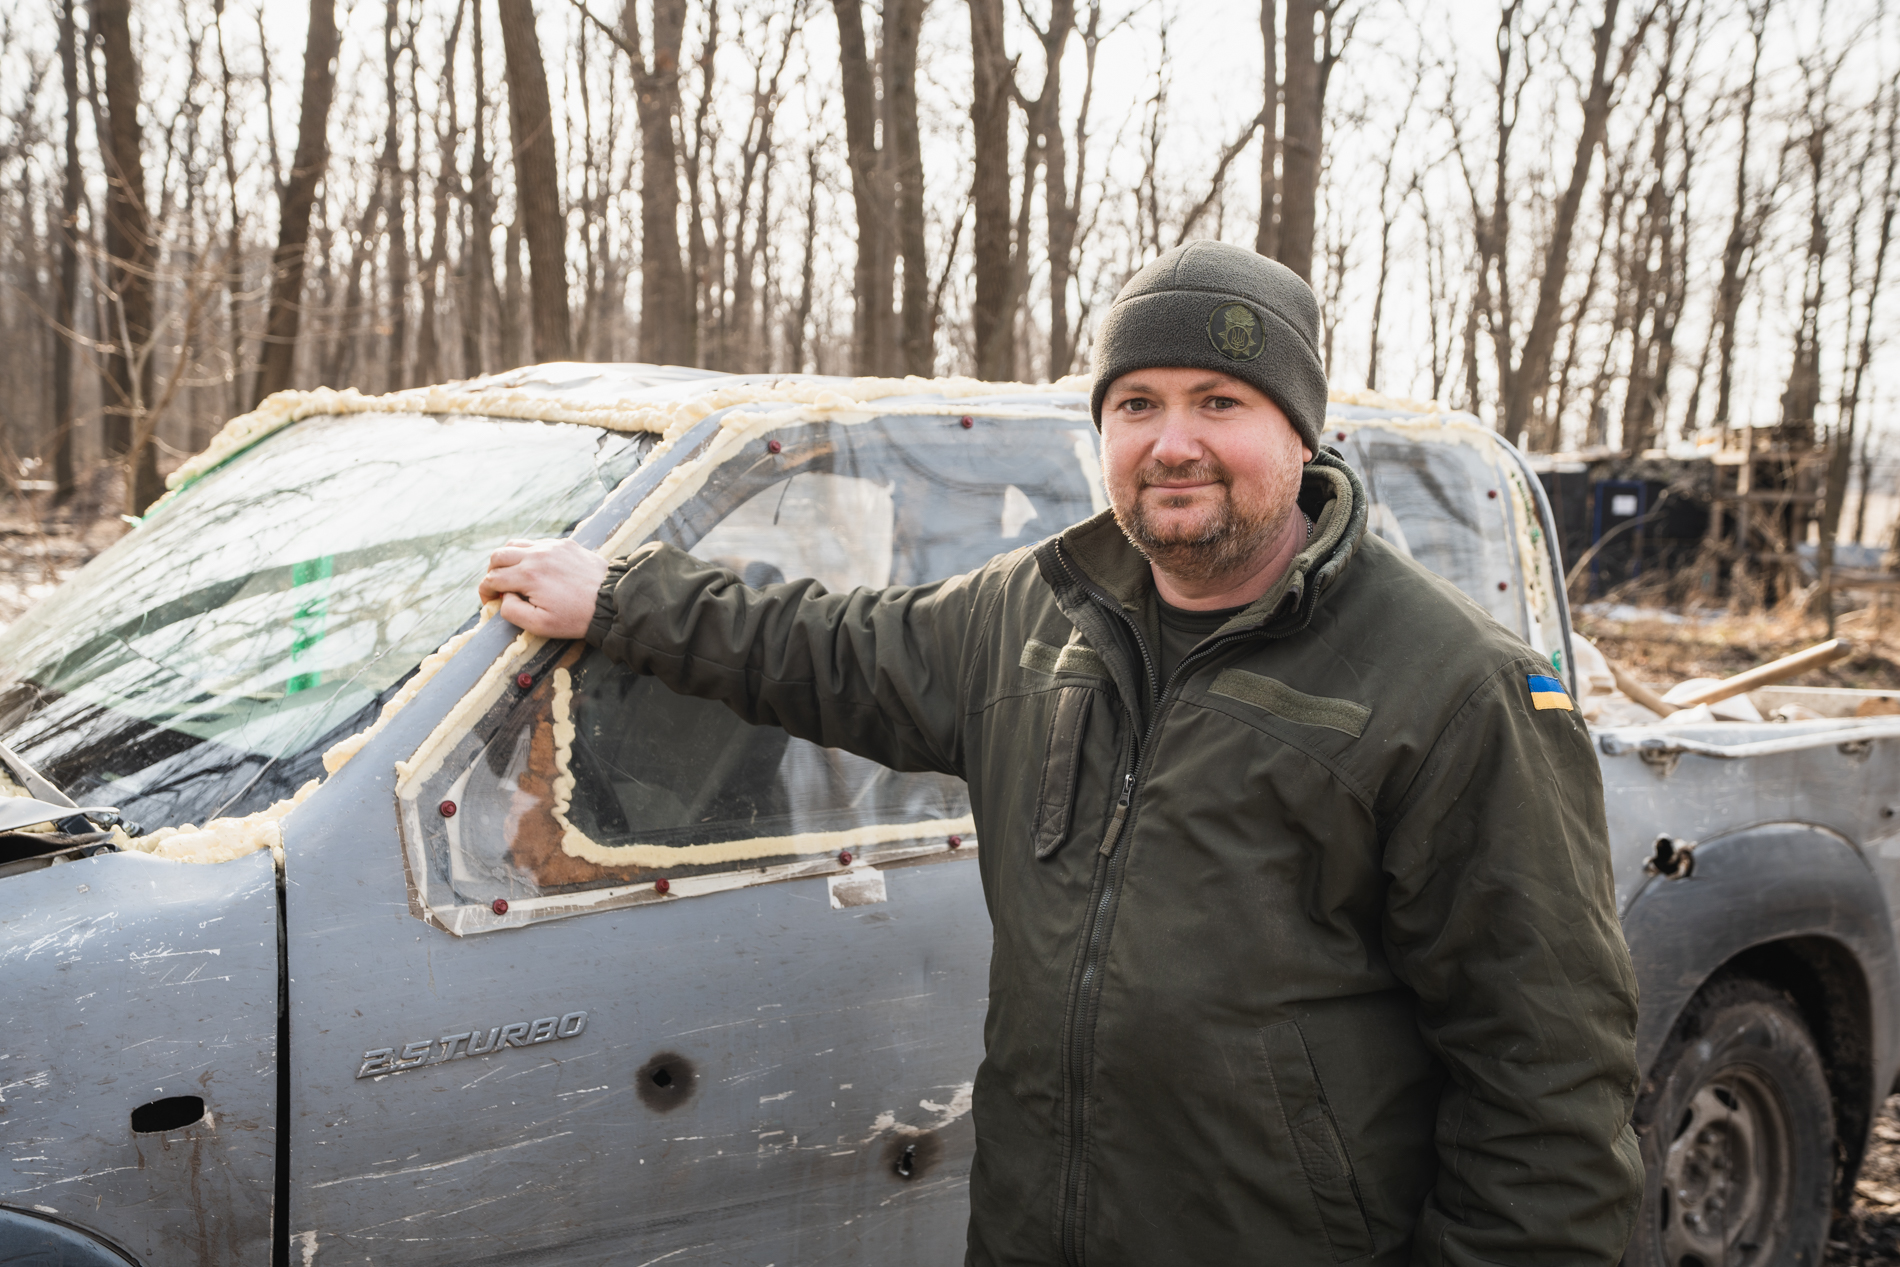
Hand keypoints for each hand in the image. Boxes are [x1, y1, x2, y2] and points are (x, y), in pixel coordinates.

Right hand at [478, 538, 609, 639]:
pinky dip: (528, 553)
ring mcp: (551, 546)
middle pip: (497, 556)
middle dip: (491, 572)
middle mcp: (536, 555)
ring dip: (507, 559)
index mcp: (527, 576)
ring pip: (515, 544)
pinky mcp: (565, 544)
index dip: (485, 591)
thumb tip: (503, 597)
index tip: (490, 601)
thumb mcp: (540, 625)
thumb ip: (512, 611)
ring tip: (513, 576)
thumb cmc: (577, 617)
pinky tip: (536, 569)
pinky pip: (537, 543)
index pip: (492, 578)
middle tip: (498, 588)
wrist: (612, 600)